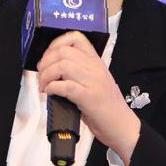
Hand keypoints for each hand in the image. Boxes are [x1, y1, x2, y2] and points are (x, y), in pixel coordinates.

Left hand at [37, 31, 139, 164]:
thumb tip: (51, 68)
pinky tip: (50, 93)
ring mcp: (93, 82)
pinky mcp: (89, 98)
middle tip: (42, 74)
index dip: (55, 44)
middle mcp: (95, 69)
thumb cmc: (107, 107)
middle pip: (63, 51)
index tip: (47, 56)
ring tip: (44, 85)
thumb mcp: (95, 81)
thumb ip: (78, 71)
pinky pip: (65, 86)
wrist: (123, 126)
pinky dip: (52, 87)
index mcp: (96, 62)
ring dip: (46, 75)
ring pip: (62, 66)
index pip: (76, 38)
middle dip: (46, 61)